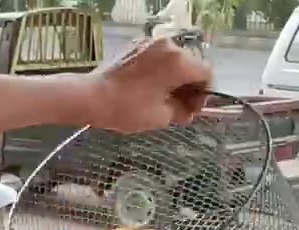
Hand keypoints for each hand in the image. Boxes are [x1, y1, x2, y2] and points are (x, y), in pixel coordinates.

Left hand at [84, 38, 213, 132]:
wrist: (91, 97)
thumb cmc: (127, 108)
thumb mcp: (161, 116)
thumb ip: (184, 111)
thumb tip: (191, 110)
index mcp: (179, 61)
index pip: (206, 73)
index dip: (204, 94)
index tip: (193, 110)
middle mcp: (168, 46)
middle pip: (192, 65)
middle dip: (190, 86)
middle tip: (180, 108)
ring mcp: (151, 43)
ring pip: (175, 60)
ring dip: (175, 79)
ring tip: (164, 99)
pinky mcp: (136, 46)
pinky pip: (158, 58)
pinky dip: (160, 71)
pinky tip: (150, 88)